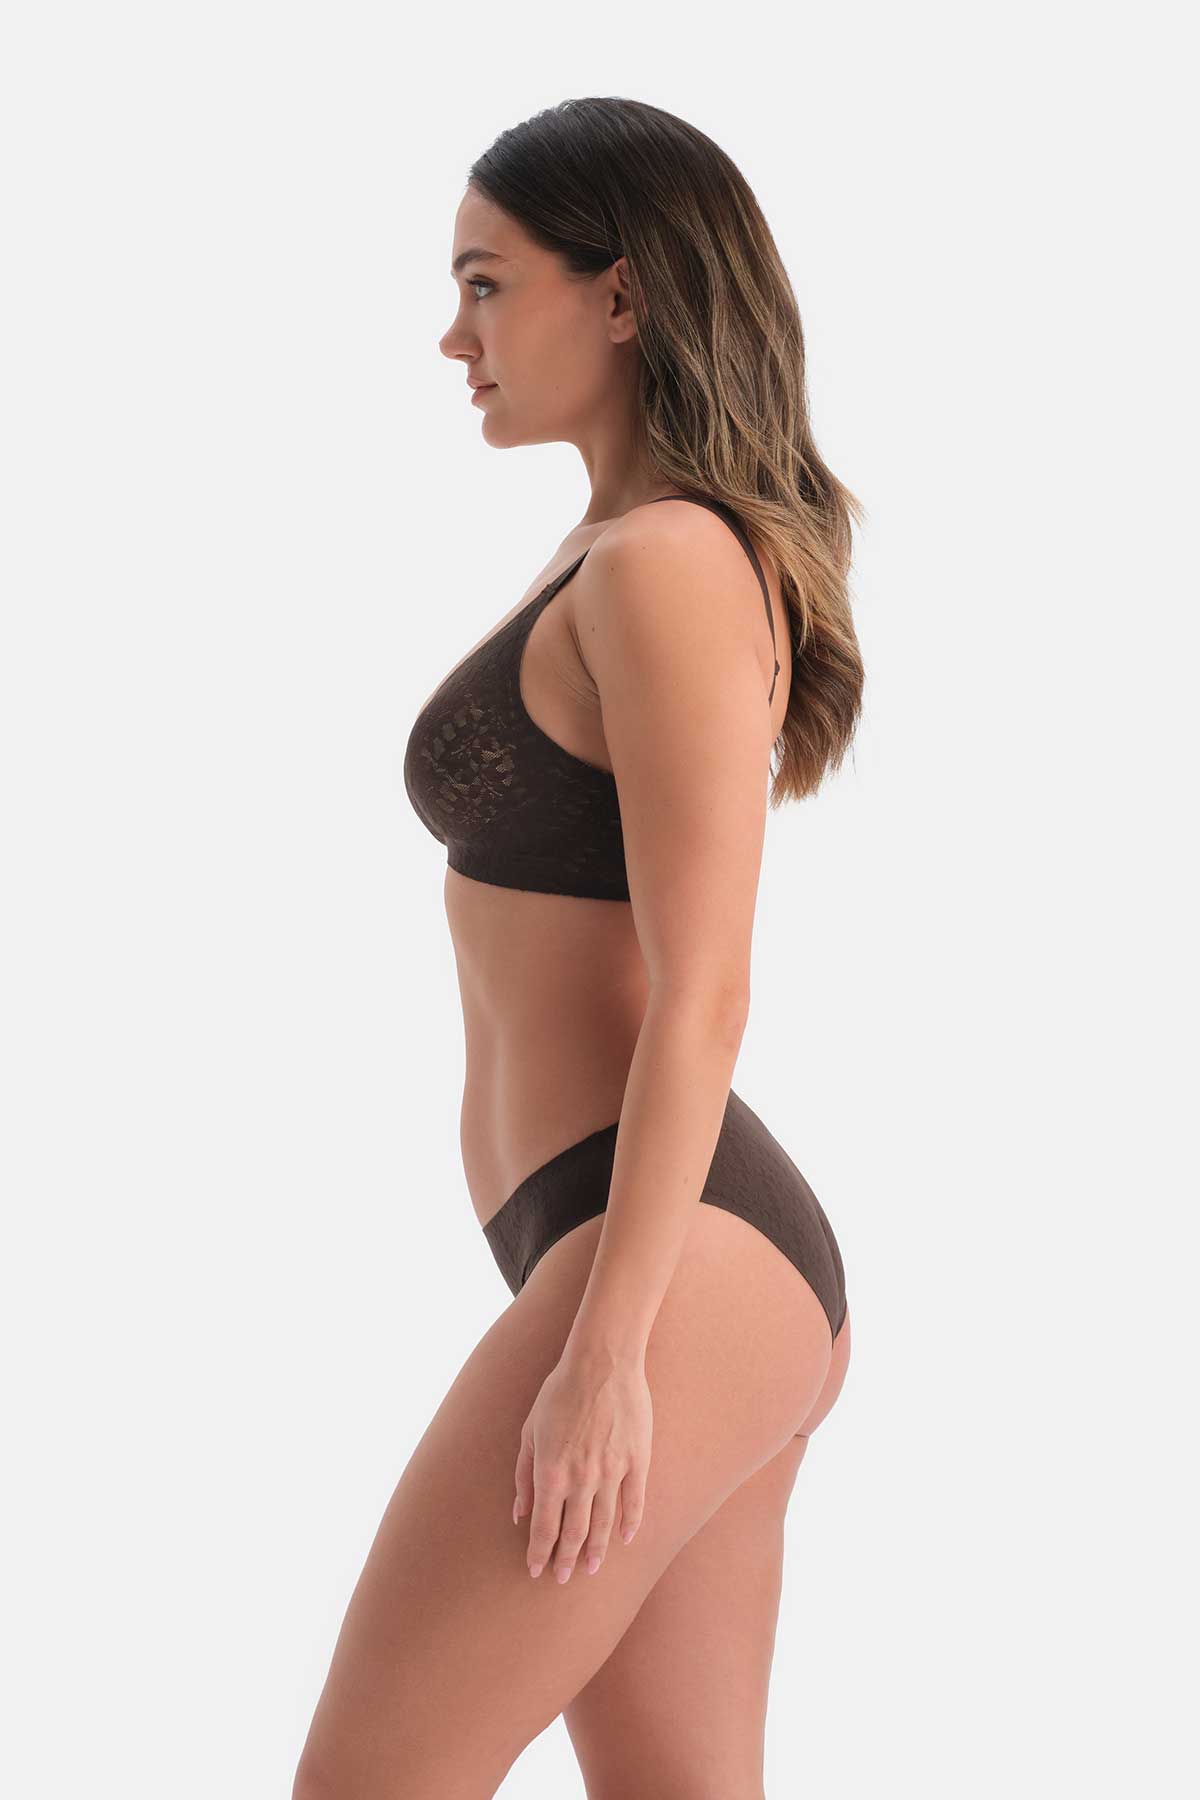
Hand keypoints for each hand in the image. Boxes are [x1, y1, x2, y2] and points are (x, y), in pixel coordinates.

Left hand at [513, 1344, 652, 1583]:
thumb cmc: (560, 1392)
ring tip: (591, 1568)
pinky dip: (630, 1523)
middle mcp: (582, 1480)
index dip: (540, 1553)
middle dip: (566, 1559)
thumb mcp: (530, 1431)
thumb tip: (520, 1512)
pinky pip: (635, 1501)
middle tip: (563, 1578)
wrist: (601, 1363)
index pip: (545, 1528)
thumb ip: (523, 1475)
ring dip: (597, 1549)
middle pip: (575, 1532)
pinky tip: (626, 1539)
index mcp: (551, 1473)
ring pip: (605, 1524)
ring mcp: (612, 1472)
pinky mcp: (637, 1461)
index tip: (536, 1570)